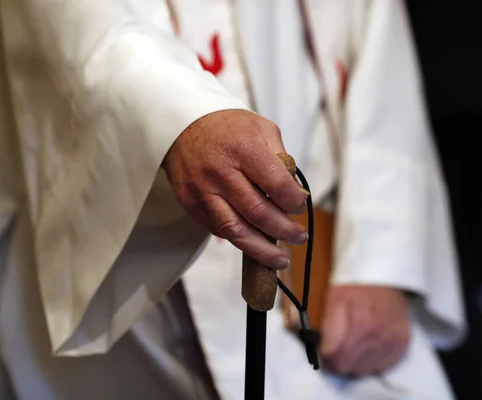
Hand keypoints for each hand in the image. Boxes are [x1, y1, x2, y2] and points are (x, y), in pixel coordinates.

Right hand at [162, 109, 308, 269]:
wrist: (181, 124)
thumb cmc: (228, 127)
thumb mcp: (262, 128)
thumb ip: (281, 159)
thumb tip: (295, 194)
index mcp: (243, 148)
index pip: (276, 185)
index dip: (294, 202)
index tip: (300, 205)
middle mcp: (220, 171)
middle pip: (257, 213)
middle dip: (284, 231)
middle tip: (299, 238)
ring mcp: (202, 190)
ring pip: (235, 230)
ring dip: (261, 250)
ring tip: (280, 259)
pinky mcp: (190, 203)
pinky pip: (218, 230)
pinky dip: (239, 240)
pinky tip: (255, 243)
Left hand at [320, 285, 410, 375]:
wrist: (385, 275)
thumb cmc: (356, 285)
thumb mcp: (334, 298)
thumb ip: (328, 328)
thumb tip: (325, 352)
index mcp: (362, 326)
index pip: (336, 359)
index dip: (326, 355)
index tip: (324, 348)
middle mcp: (380, 338)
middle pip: (349, 367)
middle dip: (339, 359)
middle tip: (336, 346)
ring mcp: (393, 343)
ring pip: (364, 371)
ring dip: (355, 362)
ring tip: (353, 344)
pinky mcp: (403, 345)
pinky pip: (382, 367)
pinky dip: (372, 361)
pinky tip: (367, 347)